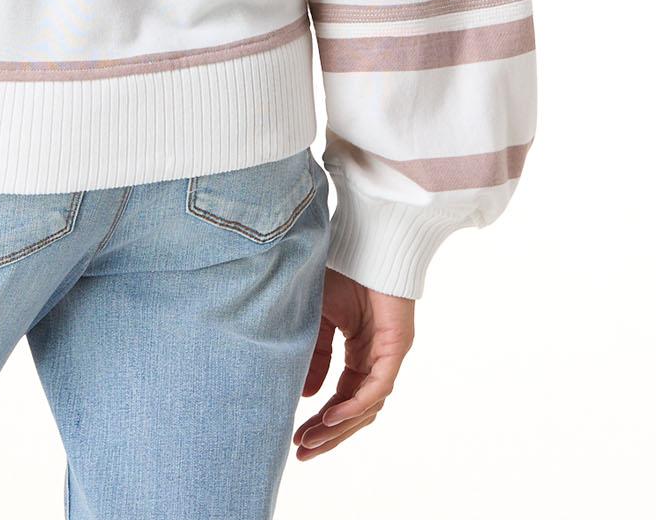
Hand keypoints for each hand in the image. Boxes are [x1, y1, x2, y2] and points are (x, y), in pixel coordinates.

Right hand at [293, 268, 414, 458]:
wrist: (364, 241)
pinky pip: (377, 387)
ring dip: (338, 426)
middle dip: (327, 434)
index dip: (320, 420)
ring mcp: (388, 356)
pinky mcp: (396, 348)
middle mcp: (376, 360)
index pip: (342, 398)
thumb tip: (304, 396)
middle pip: (354, 411)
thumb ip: (315, 356)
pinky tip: (330, 416)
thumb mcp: (319, 318)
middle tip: (302, 452)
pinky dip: (354, 405)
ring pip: (366, 406)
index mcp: (360, 353)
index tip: (296, 437)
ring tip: (310, 439)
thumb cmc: (342, 271)